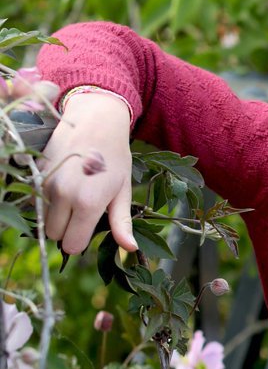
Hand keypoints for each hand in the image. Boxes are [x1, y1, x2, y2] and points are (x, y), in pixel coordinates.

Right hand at [40, 92, 136, 255]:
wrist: (95, 120)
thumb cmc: (114, 158)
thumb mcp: (122, 191)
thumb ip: (121, 223)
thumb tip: (129, 248)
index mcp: (87, 203)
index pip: (72, 245)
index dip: (80, 241)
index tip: (88, 229)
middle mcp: (63, 195)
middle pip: (55, 235)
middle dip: (67, 230)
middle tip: (82, 212)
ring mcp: (46, 183)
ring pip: (43, 218)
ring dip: (55, 215)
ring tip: (73, 196)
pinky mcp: (36, 173)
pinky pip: (36, 200)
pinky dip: (46, 200)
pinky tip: (63, 184)